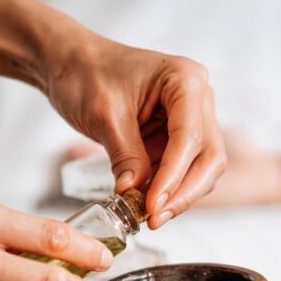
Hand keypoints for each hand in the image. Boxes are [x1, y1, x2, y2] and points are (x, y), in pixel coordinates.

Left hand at [45, 36, 226, 228]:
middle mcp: (198, 97)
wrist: (70, 62)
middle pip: (209, 155)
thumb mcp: (103, 115)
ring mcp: (192, 116)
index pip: (191, 136)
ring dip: (179, 194)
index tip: (152, 204)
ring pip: (202, 166)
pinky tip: (147, 204)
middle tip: (154, 218)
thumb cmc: (86, 72)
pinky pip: (184, 167)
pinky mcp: (177, 134)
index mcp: (185, 80)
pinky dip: (168, 188)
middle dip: (184, 190)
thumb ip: (125, 155)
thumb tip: (134, 194)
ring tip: (148, 216)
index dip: (174, 175)